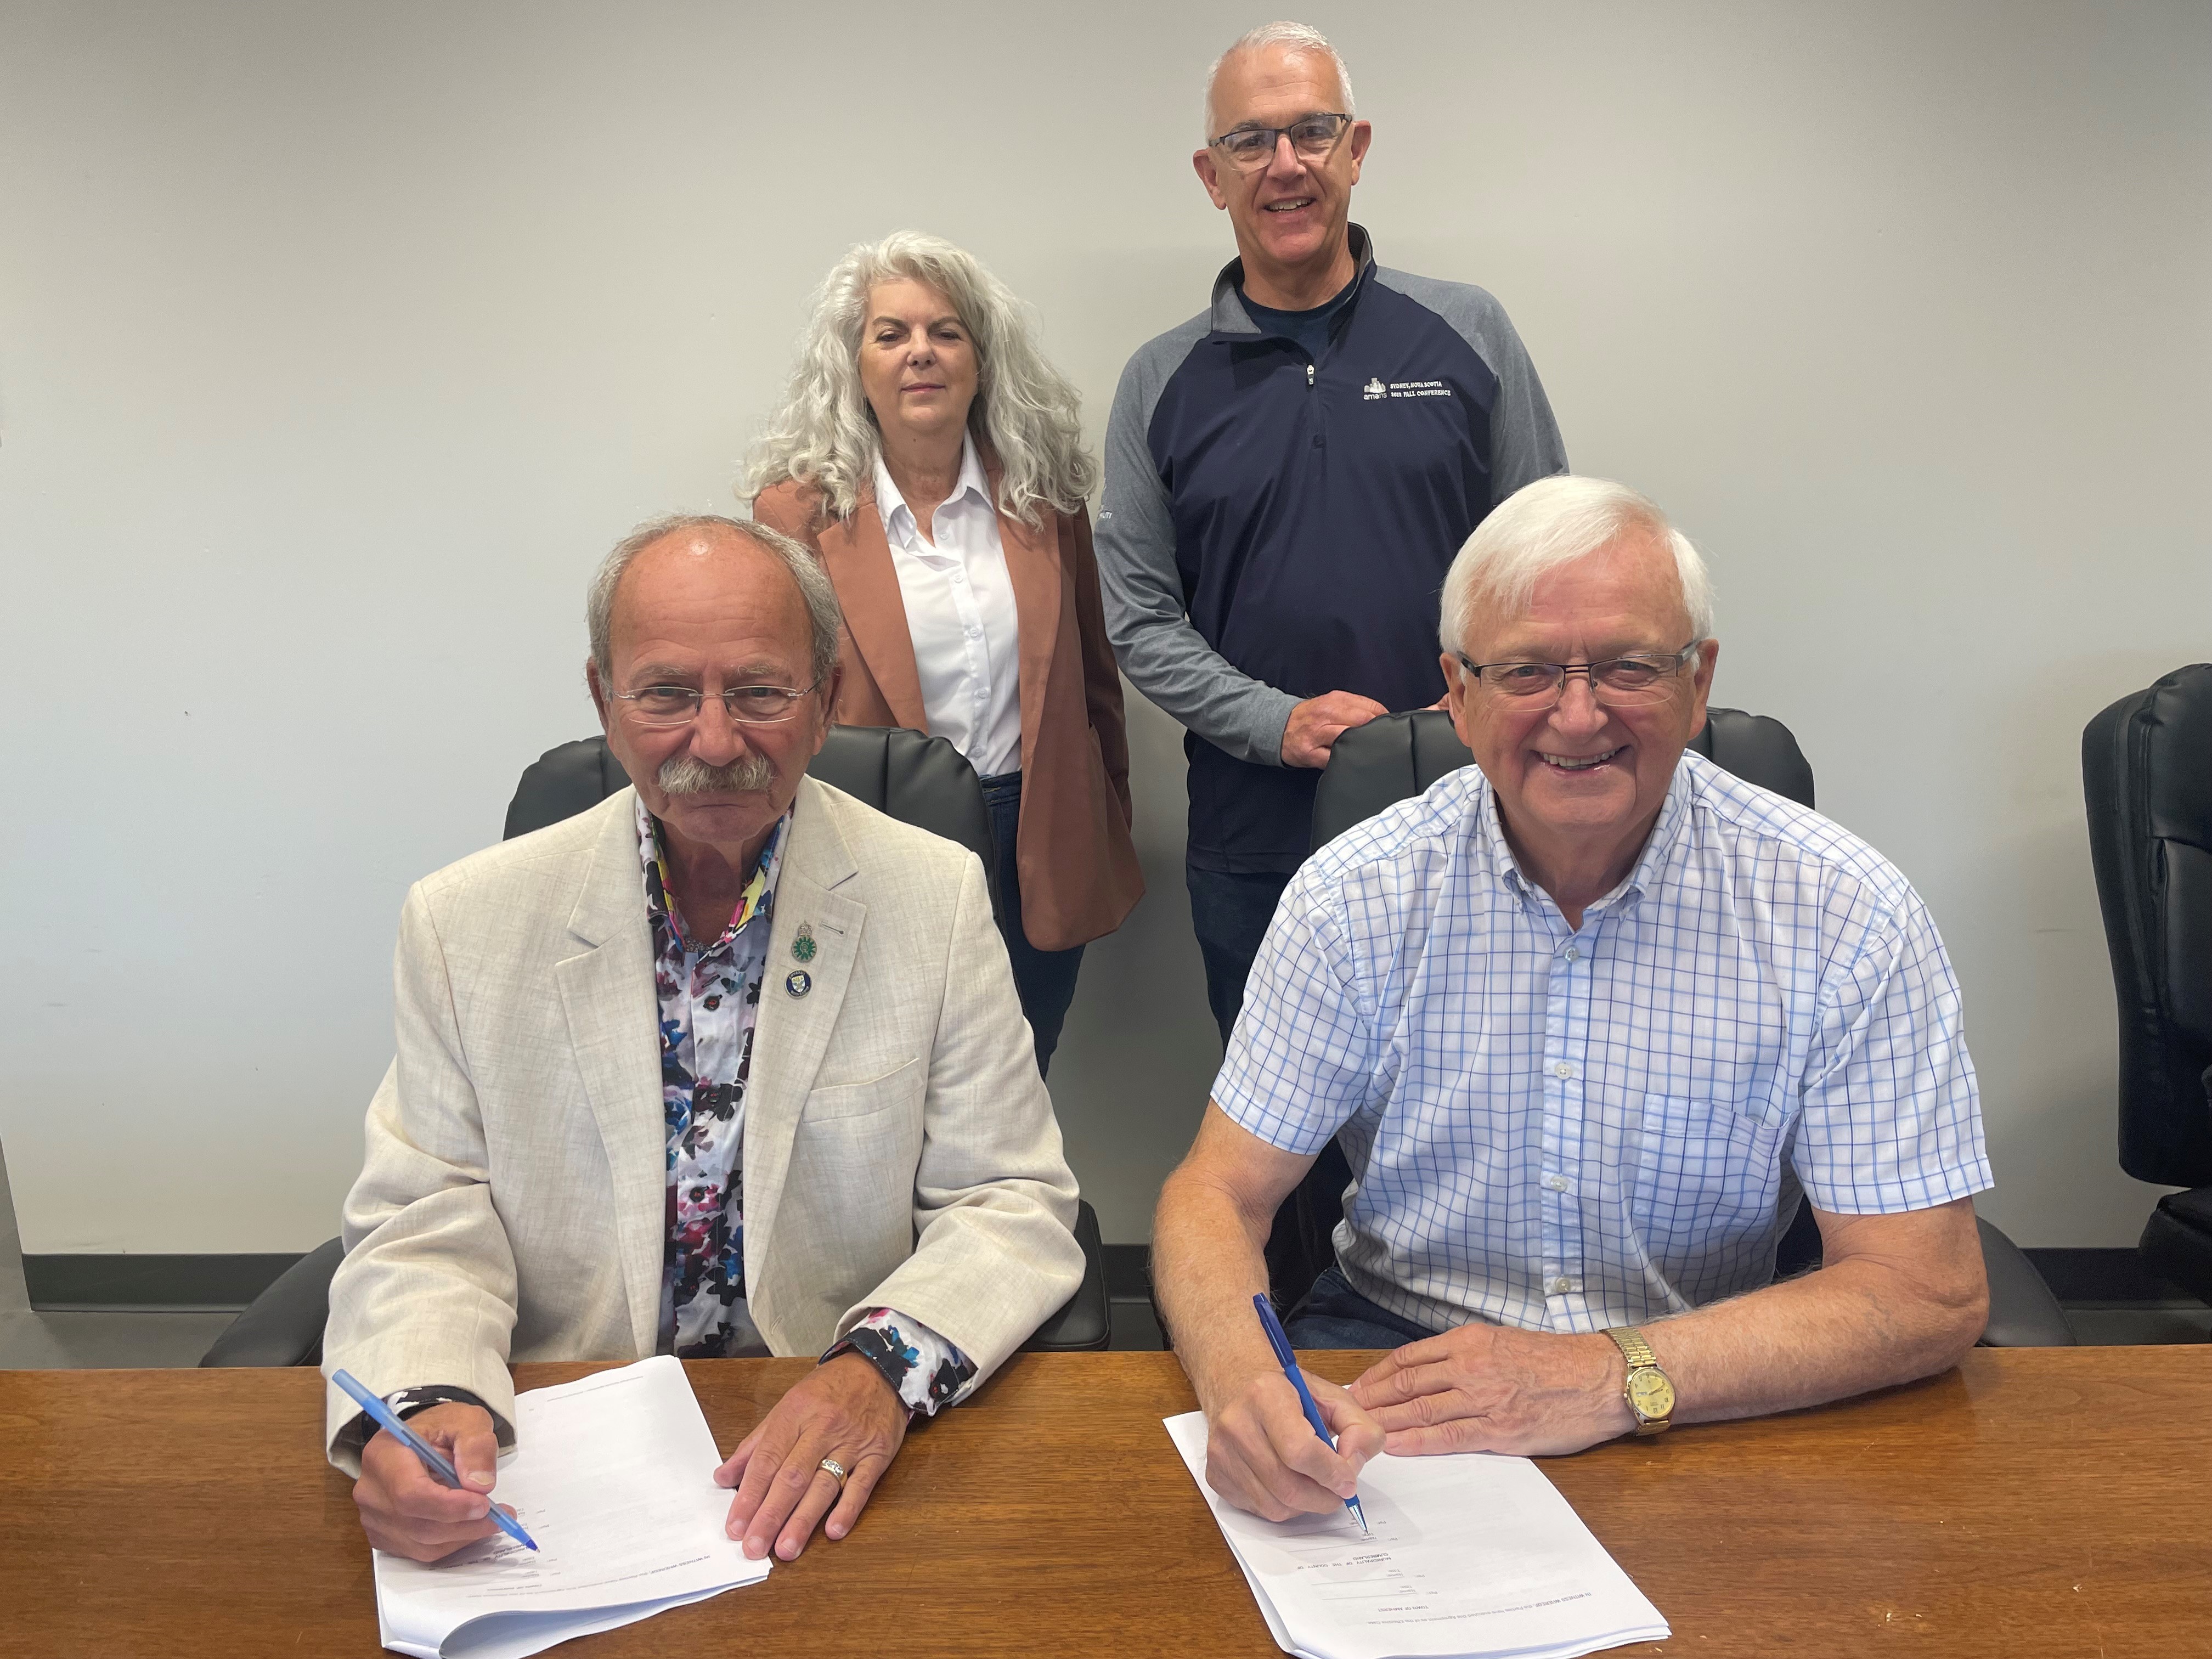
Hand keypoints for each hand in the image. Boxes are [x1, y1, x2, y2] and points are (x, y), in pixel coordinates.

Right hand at [353, 1403, 510, 1561]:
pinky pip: (421, 1552)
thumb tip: (480, 1485)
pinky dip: (451, 1543)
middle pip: (417, 1524)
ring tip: (493, 1519)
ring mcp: (374, 1519)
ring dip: (463, 1536)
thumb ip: (475, 1445)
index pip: (409, 1493)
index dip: (448, 1505)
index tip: (484, 1504)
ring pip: (422, 1543)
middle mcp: (371, 1491)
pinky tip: (470, 1526)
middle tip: (501, 1515)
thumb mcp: (466, 1420)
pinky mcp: (384, 1537)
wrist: (418, 1441)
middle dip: (465, 1523)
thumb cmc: (440, 1429)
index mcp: (384, 1455)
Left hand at [715, 1353, 907, 1559]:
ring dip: (804, 1519)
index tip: (735, 1527)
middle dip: (771, 1515)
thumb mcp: (787, 1406)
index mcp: (794, 1414)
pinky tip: (834, 1531)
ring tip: (786, 1549)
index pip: (767, 1460)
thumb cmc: (828, 1390)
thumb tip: (724, 1476)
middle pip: (792, 1477)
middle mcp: (822, 1428)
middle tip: (754, 1547)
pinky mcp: (878, 1453)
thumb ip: (756, 1444)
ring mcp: (852, 1443)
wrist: (879, 1369)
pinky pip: (862, 1484)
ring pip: (824, 1485)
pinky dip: (848, 1508)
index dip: (749, 1496)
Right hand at [1203, 1368, 1383, 1521]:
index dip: (1331, 1473)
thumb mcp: (1331, 1395)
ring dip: (1305, 1505)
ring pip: (1274, 1506)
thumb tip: (1354, 1466)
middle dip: (1324, 1497)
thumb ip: (1359, 1427)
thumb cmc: (1284, 1390)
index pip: (1300, 1451)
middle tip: (1338, 1490)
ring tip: (1314, 1484)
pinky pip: (1257, 1509)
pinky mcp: (1216, 1475)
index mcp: (1265, 1396)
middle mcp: (1236, 1425)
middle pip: (1288, 1487)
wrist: (1234, 1381)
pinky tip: (1288, 1481)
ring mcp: (1222, 1453)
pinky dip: (1282, 1505)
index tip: (1348, 1479)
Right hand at [1280, 691, 1388, 767]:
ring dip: (1361, 746)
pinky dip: (1344, 761)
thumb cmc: (1311, 717)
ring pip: (1348, 738)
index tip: (1388, 728)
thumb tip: (1382, 718)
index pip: (1370, 707)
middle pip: (1362, 721)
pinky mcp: (1309, 752)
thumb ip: (1355, 708)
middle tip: (1382, 742)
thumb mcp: (1331, 703)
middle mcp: (1326, 714)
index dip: (1384, 719)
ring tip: (1367, 752)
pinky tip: (1349, 761)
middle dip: (1376, 733)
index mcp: (1335, 700)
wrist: (1279, 727)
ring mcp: (1316, 734)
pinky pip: (1333, 759)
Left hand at [1348, 1324, 1630, 1455]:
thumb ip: (1467, 1354)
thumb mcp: (1503, 1342)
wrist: (1601, 1376)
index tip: (1356, 1387)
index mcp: (1469, 1341)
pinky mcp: (1500, 1430)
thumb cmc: (1558, 1360)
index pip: (1408, 1358)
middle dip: (1371, 1399)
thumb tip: (1430, 1370)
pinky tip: (1396, 1446)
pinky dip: (1417, 1441)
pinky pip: (1449, 1436)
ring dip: (1385, 1421)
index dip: (1377, 1375)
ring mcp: (1484, 1398)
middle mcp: (1470, 1365)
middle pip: (1406, 1383)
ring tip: (1359, 1432)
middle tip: (1343, 1413)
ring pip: (1421, 1409)